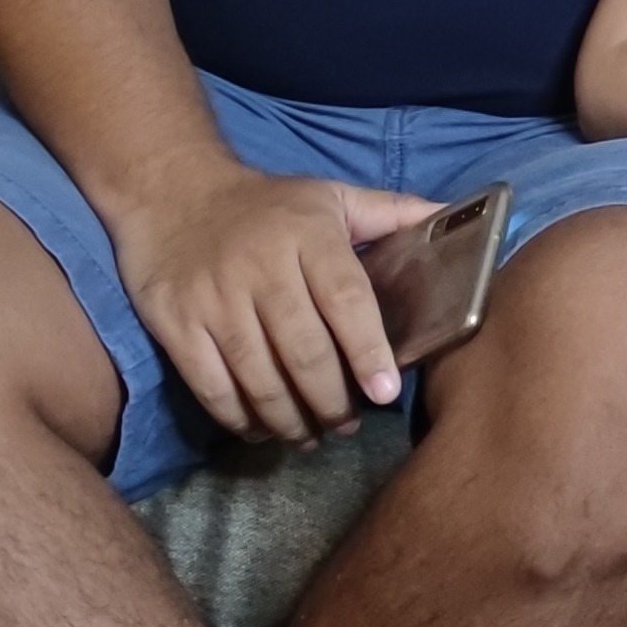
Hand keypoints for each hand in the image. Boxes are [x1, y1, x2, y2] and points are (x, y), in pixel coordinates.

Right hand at [104, 164, 436, 443]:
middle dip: (332, 401)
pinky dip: (240, 419)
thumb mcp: (329, 196)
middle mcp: (261, 267)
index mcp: (308, 235)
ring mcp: (215, 298)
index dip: (367, 351)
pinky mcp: (176, 323)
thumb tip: (455, 214)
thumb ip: (391, 211)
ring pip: (260, 378)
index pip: (346, 300)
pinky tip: (262, 430)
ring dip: (290, 419)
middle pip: (304, 352)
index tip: (384, 393)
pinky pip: (212, 386)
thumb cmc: (267, 205)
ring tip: (311, 435)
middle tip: (348, 423)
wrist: (171, 191)